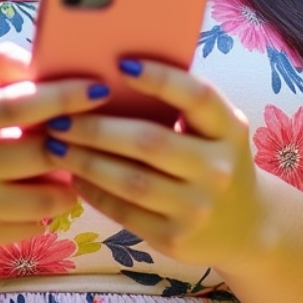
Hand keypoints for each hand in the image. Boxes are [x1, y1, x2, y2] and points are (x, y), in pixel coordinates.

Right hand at [0, 44, 109, 249]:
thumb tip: (46, 60)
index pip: (19, 105)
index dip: (64, 97)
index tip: (100, 90)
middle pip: (41, 153)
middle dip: (75, 142)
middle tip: (90, 131)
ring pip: (47, 197)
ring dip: (70, 180)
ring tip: (69, 163)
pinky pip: (36, 224)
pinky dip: (49, 208)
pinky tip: (43, 190)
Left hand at [45, 57, 273, 270]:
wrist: (247, 227)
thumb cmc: (214, 161)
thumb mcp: (216, 131)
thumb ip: (181, 105)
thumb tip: (112, 73)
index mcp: (230, 129)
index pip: (198, 96)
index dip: (161, 78)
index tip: (121, 64)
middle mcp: (219, 168)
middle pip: (149, 142)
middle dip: (97, 129)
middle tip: (59, 118)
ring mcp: (198, 207)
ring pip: (130, 181)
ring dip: (86, 161)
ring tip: (55, 146)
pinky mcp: (176, 238)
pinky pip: (124, 212)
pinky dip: (94, 192)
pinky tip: (75, 177)